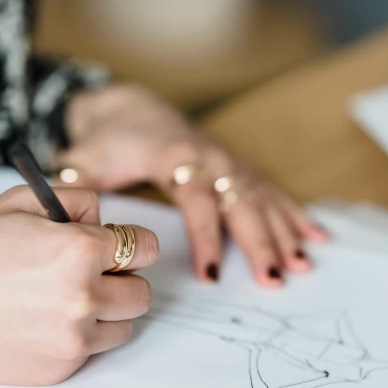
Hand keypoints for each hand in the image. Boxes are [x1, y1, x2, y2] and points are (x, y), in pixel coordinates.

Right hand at [0, 186, 157, 384]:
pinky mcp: (59, 368)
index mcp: (79, 250)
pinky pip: (92, 352)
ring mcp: (72, 339)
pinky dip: (80, 337)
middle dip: (123, 279)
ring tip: (69, 299)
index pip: (147, 248)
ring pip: (124, 327)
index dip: (133, 243)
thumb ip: (77, 200)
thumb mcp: (22, 200)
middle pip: (142, 293)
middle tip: (94, 273)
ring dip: (107, 312)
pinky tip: (46, 321)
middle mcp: (83, 297)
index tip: (120, 247)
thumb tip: (106, 220)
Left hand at [59, 85, 326, 287]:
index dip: (204, 236)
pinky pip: (271, 191)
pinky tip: (316, 235)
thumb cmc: (109, 139)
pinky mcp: (237, 168)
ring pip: (262, 197)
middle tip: (273, 278)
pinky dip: (294, 214)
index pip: (196, 198)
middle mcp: (210, 157)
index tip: (208, 273)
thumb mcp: (87, 158)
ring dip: (284, 232)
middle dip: (259, 240)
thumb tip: (71, 219)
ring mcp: (228, 162)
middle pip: (240, 200)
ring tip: (302, 265)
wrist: (132, 109)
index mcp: (174, 155)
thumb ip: (80, 186)